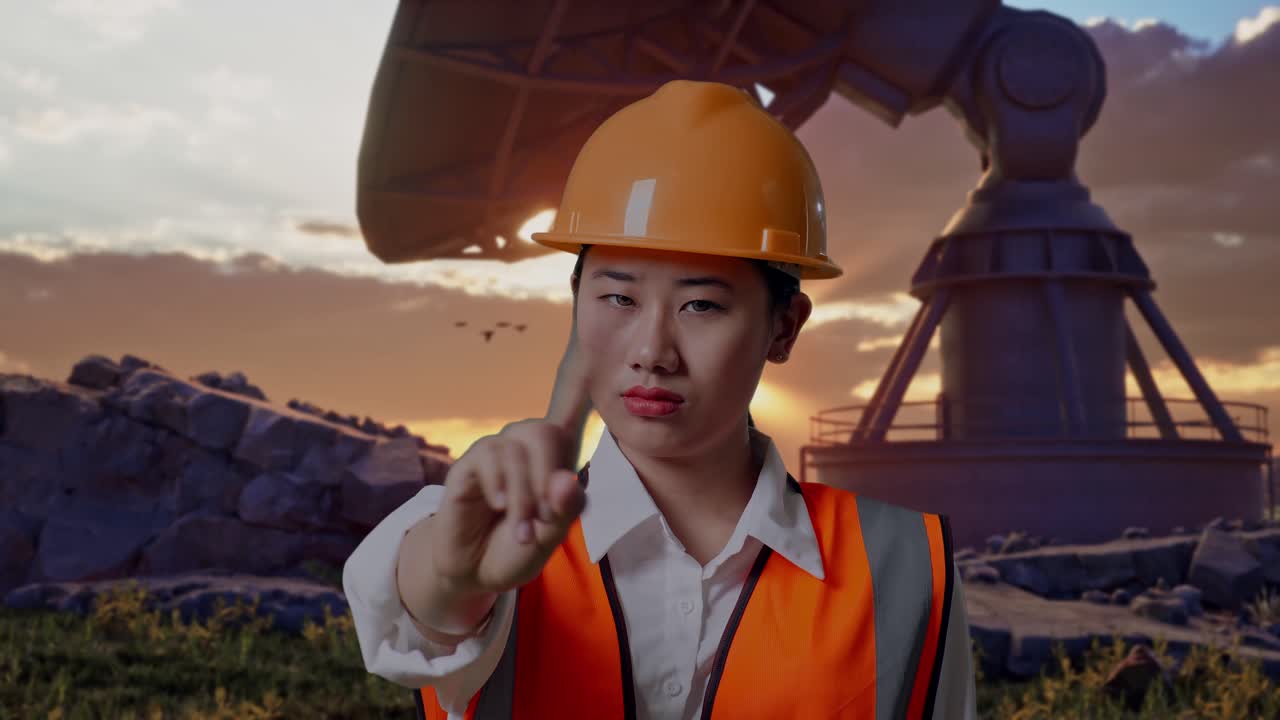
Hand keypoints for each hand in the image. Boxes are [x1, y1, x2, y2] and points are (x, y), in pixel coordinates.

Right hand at [428, 419, 587, 595]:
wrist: (477, 575)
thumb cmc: (517, 550)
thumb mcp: (551, 537)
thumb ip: (565, 509)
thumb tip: (567, 480)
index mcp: (552, 461)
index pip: (569, 428)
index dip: (573, 437)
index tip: (568, 478)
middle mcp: (523, 451)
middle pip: (543, 432)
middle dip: (547, 477)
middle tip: (544, 517)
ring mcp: (494, 457)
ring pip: (514, 449)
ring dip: (522, 494)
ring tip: (522, 532)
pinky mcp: (465, 467)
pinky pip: (486, 454)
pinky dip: (497, 480)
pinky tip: (499, 506)